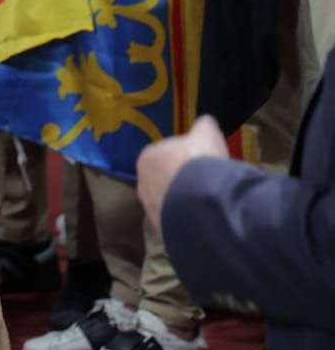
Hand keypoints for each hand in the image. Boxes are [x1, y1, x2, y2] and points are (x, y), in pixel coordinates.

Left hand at [136, 115, 228, 229]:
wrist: (201, 200)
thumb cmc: (198, 160)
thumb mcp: (206, 134)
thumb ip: (203, 127)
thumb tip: (206, 121)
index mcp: (147, 158)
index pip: (165, 155)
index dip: (184, 157)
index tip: (200, 162)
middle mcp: (142, 183)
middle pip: (165, 179)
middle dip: (182, 180)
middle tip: (204, 182)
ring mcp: (150, 208)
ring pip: (169, 201)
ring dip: (184, 201)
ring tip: (206, 201)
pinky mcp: (163, 228)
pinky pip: (176, 220)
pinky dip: (188, 218)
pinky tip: (203, 216)